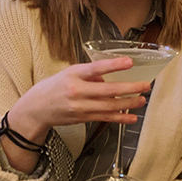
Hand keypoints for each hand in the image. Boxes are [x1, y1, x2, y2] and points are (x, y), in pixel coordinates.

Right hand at [8, 58, 151, 142]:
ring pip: (109, 107)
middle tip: (146, 85)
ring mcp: (80, 107)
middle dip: (129, 88)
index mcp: (74, 75)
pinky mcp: (82, 118)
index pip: (96, 69)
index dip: (113, 65)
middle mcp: (77, 91)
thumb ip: (91, 74)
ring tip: (142, 100)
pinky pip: (104, 118)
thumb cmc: (55, 86)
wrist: (35, 109)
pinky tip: (132, 118)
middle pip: (107, 91)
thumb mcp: (70, 73)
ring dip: (128, 104)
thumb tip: (110, 77)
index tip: (130, 62)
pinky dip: (119, 118)